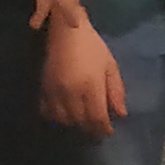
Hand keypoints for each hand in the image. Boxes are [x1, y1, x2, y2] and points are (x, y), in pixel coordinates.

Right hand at [39, 15, 125, 134]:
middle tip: (97, 129)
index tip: (108, 132)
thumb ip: (116, 91)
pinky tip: (65, 115)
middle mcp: (71, 92)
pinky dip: (56, 117)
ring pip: (63, 119)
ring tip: (83, 122)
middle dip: (90, 128)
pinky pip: (46, 110)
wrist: (66, 32)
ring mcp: (55, 90)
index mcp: (91, 86)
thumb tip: (120, 114)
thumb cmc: (93, 47)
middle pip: (80, 121)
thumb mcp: (111, 67)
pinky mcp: (44, 87)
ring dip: (74, 124)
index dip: (103, 129)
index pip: (97, 117)